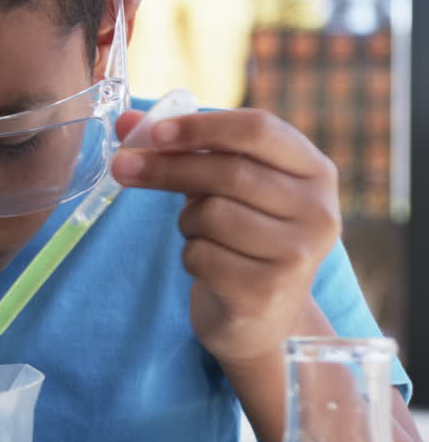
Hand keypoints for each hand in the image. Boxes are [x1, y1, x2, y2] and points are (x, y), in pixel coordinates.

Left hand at [111, 108, 341, 364]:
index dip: (201, 126)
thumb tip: (125, 122)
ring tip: (201, 234)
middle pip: (229, 171)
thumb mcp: (220, 187)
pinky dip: (190, 257)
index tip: (153, 132)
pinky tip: (209, 266)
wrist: (261, 319)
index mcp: (314, 171)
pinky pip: (202, 256)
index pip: (258, 129)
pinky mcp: (268, 290)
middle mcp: (318, 210)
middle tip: (122, 167)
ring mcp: (298, 253)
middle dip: (167, 167)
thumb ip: (180, 149)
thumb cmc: (239, 238)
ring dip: (187, 223)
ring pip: (211, 214)